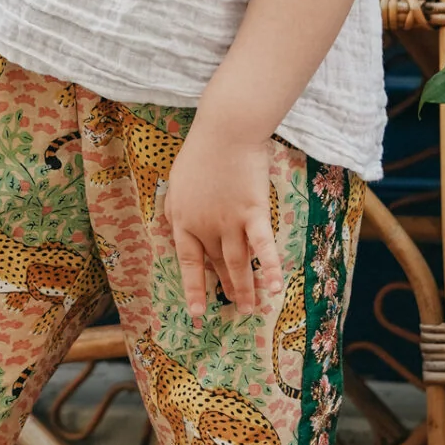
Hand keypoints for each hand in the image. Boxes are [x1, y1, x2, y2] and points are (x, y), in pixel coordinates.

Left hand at [162, 113, 283, 325]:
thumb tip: (170, 225)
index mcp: (183, 220)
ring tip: (251, 309)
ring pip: (238, 263)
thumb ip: (173, 207)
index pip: (188, 261)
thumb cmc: (199, 151)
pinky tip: (274, 288)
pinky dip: (269, 268)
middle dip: (228, 288)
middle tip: (237, 310)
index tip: (197, 312)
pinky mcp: (253, 213)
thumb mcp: (176, 181)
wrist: (224, 132)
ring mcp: (230, 222)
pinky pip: (262, 247)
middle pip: (218, 264)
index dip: (193, 288)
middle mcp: (205, 227)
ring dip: (246, 288)